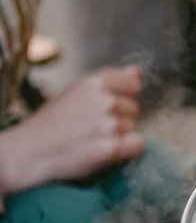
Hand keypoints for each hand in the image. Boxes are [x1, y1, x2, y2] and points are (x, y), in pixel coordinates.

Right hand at [0, 66, 144, 195]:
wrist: (30, 151)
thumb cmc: (53, 122)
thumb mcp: (77, 92)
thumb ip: (109, 81)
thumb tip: (136, 71)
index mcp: (94, 82)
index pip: (132, 83)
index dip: (123, 96)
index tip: (106, 106)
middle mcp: (104, 101)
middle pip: (134, 109)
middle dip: (121, 118)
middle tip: (94, 127)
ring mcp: (109, 125)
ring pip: (134, 128)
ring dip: (121, 135)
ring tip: (94, 139)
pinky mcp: (112, 148)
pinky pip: (138, 144)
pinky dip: (127, 149)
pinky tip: (106, 150)